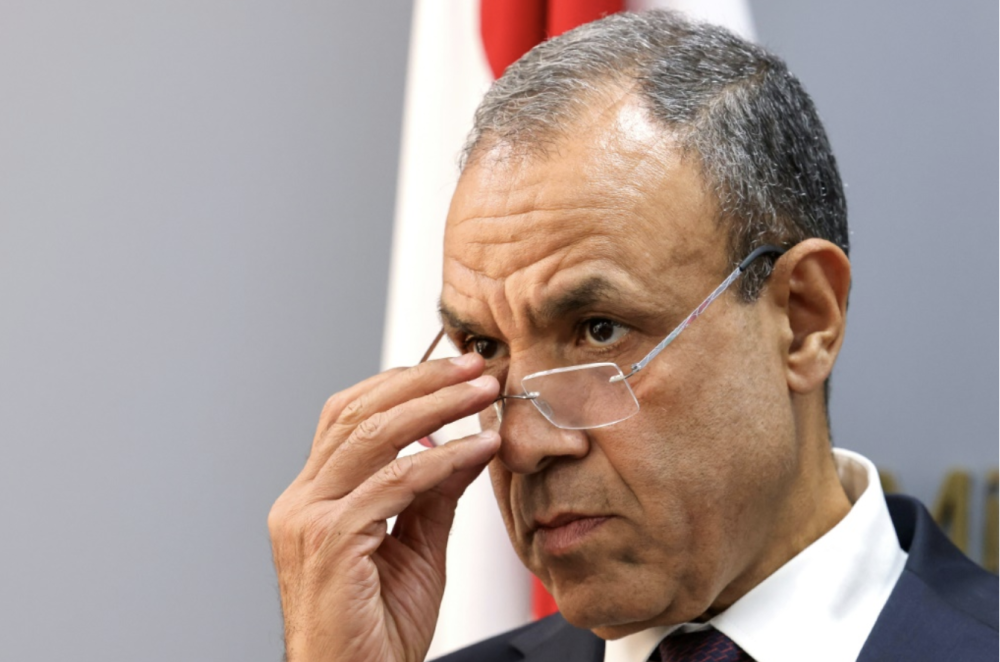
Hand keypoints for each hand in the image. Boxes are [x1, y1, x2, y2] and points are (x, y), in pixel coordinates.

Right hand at [268, 353, 499, 661]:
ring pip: (373, 434)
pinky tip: (478, 446)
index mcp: (313, 498)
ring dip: (437, 405)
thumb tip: (466, 442)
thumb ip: (436, 493)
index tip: (454, 371)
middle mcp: (302, 500)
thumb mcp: (417, 547)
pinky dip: (443, 457)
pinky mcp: (330, 540)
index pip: (349, 417)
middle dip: (421, 381)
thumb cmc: (378, 631)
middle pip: (358, 412)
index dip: (402, 385)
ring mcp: (309, 518)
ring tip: (481, 391)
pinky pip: (396, 482)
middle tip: (473, 366)